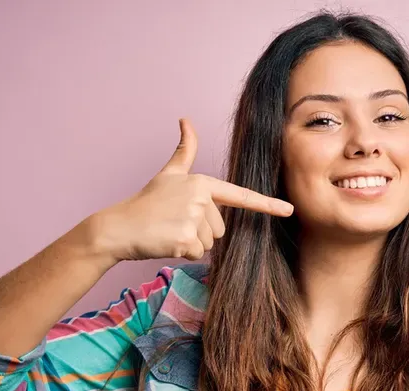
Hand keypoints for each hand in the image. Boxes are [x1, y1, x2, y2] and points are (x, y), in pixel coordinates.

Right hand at [91, 118, 293, 262]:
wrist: (119, 227)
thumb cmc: (146, 202)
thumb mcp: (168, 174)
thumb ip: (184, 150)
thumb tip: (186, 120)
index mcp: (202, 183)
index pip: (240, 196)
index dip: (267, 205)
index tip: (289, 210)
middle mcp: (201, 198)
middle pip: (220, 229)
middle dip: (200, 232)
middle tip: (174, 223)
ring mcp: (193, 218)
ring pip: (210, 243)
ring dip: (191, 243)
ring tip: (169, 231)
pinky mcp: (185, 238)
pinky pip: (198, 254)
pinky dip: (183, 252)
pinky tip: (166, 241)